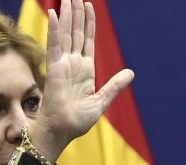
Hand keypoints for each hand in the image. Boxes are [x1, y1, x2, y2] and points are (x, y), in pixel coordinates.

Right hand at [31, 0, 133, 157]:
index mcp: (84, 70)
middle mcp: (72, 64)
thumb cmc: (76, 122)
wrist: (62, 132)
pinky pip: (55, 45)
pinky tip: (55, 14)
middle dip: (76, 13)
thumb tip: (130, 73)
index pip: (86, 40)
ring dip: (67, 15)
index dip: (88, 22)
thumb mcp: (101, 102)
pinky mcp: (54, 68)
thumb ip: (114, 86)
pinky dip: (55, 29)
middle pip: (75, 32)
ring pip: (66, 34)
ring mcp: (62, 64)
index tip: (88, 5)